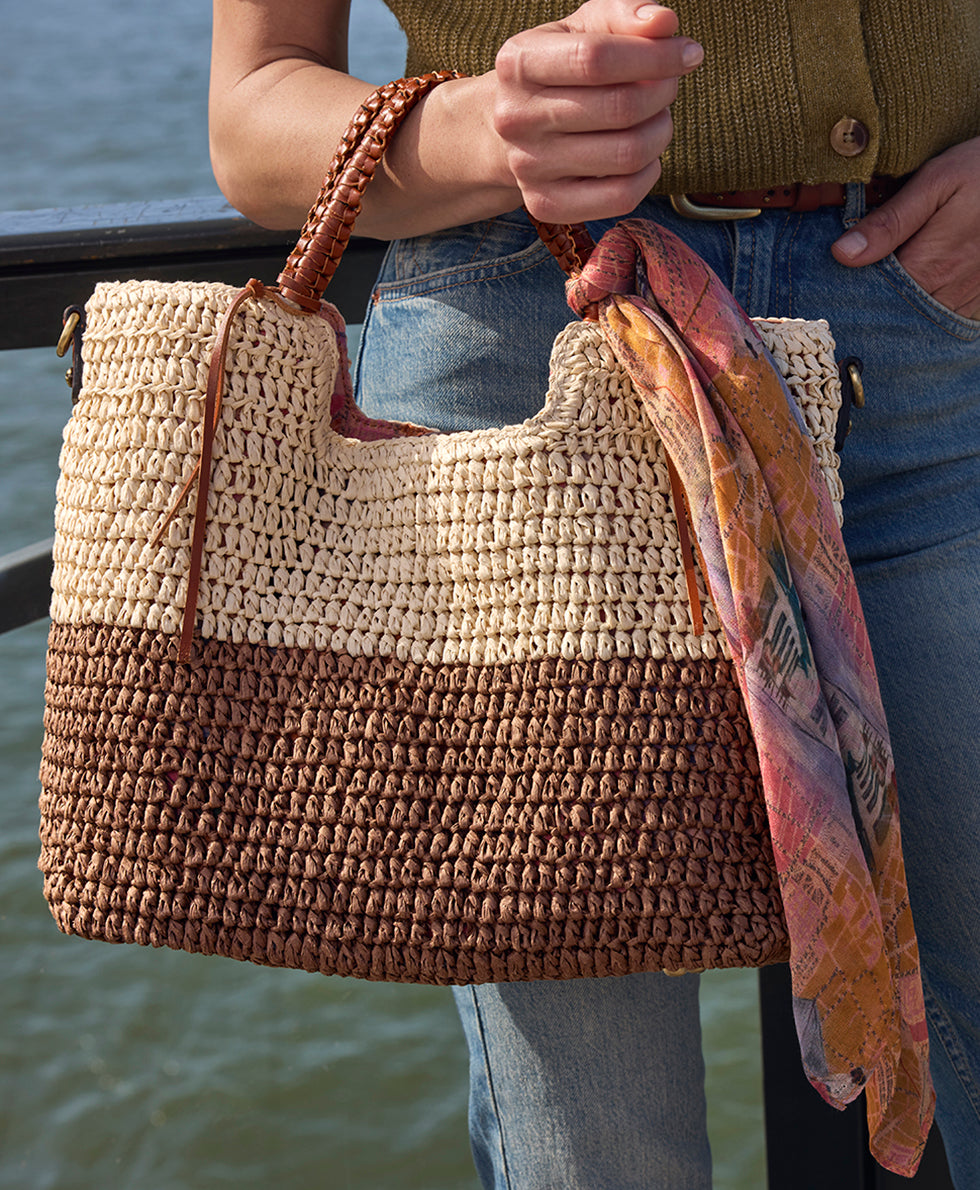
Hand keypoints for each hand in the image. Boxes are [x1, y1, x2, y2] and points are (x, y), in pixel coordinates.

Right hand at [492, 0, 702, 222]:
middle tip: (669, 86)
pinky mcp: (545, 204)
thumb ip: (622, 16)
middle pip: (619, 108)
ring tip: (656, 118)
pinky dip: (648, 173)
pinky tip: (644, 156)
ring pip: (627, 154)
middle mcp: (516, 119)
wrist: (508, 135)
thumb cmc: (557, 75)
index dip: (655, 55)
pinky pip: (621, 196)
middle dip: (662, 93)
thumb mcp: (580, 31)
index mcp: (519, 64)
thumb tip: (664, 23)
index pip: (597, 58)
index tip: (688, 54)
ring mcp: (528, 168)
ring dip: (660, 132)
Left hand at [831, 137, 979, 319]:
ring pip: (916, 318)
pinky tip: (911, 291)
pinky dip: (921, 307)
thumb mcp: (936, 182)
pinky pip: (941, 315)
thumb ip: (890, 221)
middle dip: (870, 301)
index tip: (830, 281)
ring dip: (896, 306)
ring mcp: (967, 299)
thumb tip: (842, 253)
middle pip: (893, 311)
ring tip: (879, 285)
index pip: (873, 296)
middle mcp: (949, 291)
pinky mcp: (977, 300)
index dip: (848, 290)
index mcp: (931, 265)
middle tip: (848, 287)